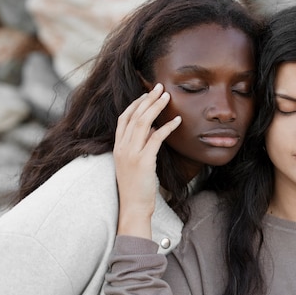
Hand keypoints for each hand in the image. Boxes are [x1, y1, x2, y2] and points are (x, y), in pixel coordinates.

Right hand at [114, 83, 180, 238]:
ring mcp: (131, 153)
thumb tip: (153, 130)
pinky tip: (178, 120)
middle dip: (147, 99)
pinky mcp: (143, 161)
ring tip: (167, 96)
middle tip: (159, 87)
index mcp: (117, 147)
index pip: (124, 118)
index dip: (135, 104)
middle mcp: (122, 147)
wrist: (133, 207)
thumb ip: (141, 146)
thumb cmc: (136, 187)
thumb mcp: (134, 163)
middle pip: (134, 115)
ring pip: (143, 122)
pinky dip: (167, 127)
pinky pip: (156, 138)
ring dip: (156, 107)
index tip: (146, 94)